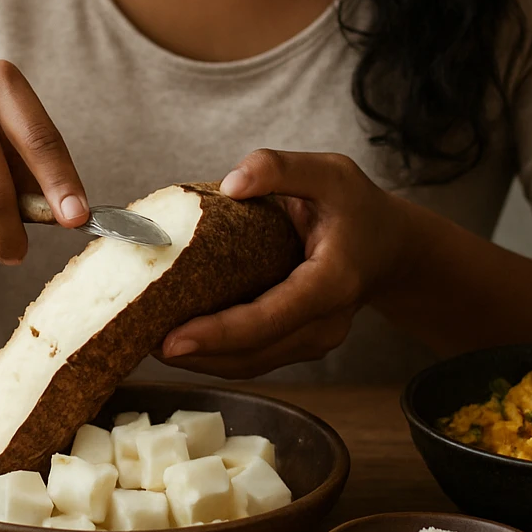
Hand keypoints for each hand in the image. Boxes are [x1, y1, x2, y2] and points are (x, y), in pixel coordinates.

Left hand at [158, 149, 416, 378]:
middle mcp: (326, 323)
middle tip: (140, 340)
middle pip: (254, 353)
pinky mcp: (299, 344)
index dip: (220, 333)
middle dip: (197, 354)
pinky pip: (254, 357)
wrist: (391, 247)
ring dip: (200, 360)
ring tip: (147, 341)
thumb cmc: (357, 208)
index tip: (172, 340)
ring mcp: (314, 340)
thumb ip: (282, 168)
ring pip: (251, 363)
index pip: (271, 318)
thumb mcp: (331, 172)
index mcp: (333, 282)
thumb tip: (231, 182)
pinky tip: (177, 337)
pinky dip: (215, 353)